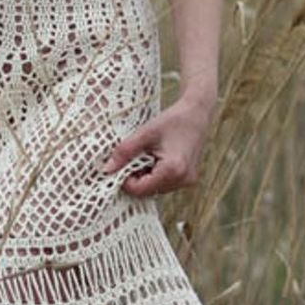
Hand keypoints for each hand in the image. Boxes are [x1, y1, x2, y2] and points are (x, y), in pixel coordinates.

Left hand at [100, 95, 216, 196]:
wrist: (197, 113)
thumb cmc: (172, 121)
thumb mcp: (145, 133)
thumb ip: (125, 152)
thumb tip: (107, 169)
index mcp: (172, 170)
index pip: (140, 189)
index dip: (125, 181)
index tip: (119, 165)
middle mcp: (182, 180)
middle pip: (148, 191)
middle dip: (136, 177)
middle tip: (133, 156)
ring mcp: (187, 181)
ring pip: (156, 189)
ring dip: (146, 176)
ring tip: (147, 154)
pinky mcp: (188, 178)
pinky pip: (165, 184)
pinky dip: (156, 175)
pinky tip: (156, 157)